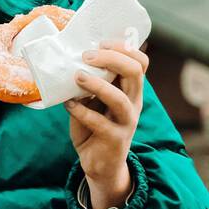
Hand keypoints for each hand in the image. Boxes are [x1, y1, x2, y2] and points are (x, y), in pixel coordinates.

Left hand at [63, 39, 148, 208]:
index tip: (100, 43)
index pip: (140, 62)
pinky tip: (68, 105)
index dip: (124, 48)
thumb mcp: (94, 100)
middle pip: (134, 72)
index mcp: (131, 90)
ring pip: (120, 99)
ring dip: (98, 85)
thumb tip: (71, 57)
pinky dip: (82, 111)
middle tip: (86, 56)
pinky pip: (100, 123)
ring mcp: (126, 122)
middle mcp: (133, 103)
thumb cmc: (95, 126)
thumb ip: (90, 82)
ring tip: (77, 76)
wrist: (100, 165)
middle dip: (111, 58)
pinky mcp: (115, 139)